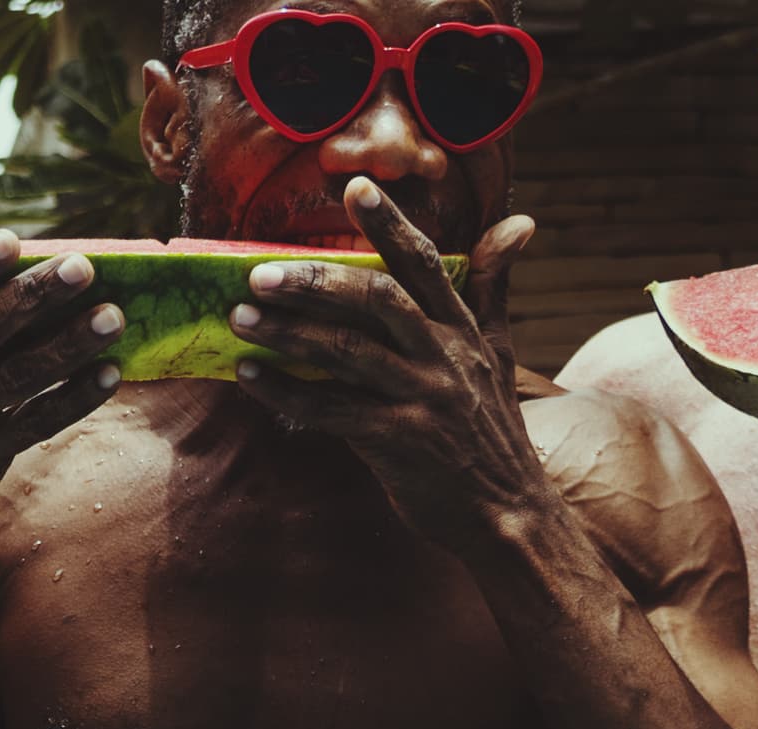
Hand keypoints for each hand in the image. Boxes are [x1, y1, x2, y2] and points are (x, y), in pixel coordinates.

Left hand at [228, 179, 544, 546]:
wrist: (508, 512)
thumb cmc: (491, 430)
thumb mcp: (498, 352)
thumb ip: (493, 287)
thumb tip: (518, 224)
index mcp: (463, 329)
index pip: (425, 264)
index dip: (391, 224)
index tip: (355, 186)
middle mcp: (446, 356)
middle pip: (377, 301)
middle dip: (316, 281)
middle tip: (259, 273)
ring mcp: (425, 399)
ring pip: (349, 352)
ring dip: (289, 333)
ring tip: (239, 318)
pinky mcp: (401, 442)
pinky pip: (333, 410)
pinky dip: (287, 392)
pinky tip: (250, 376)